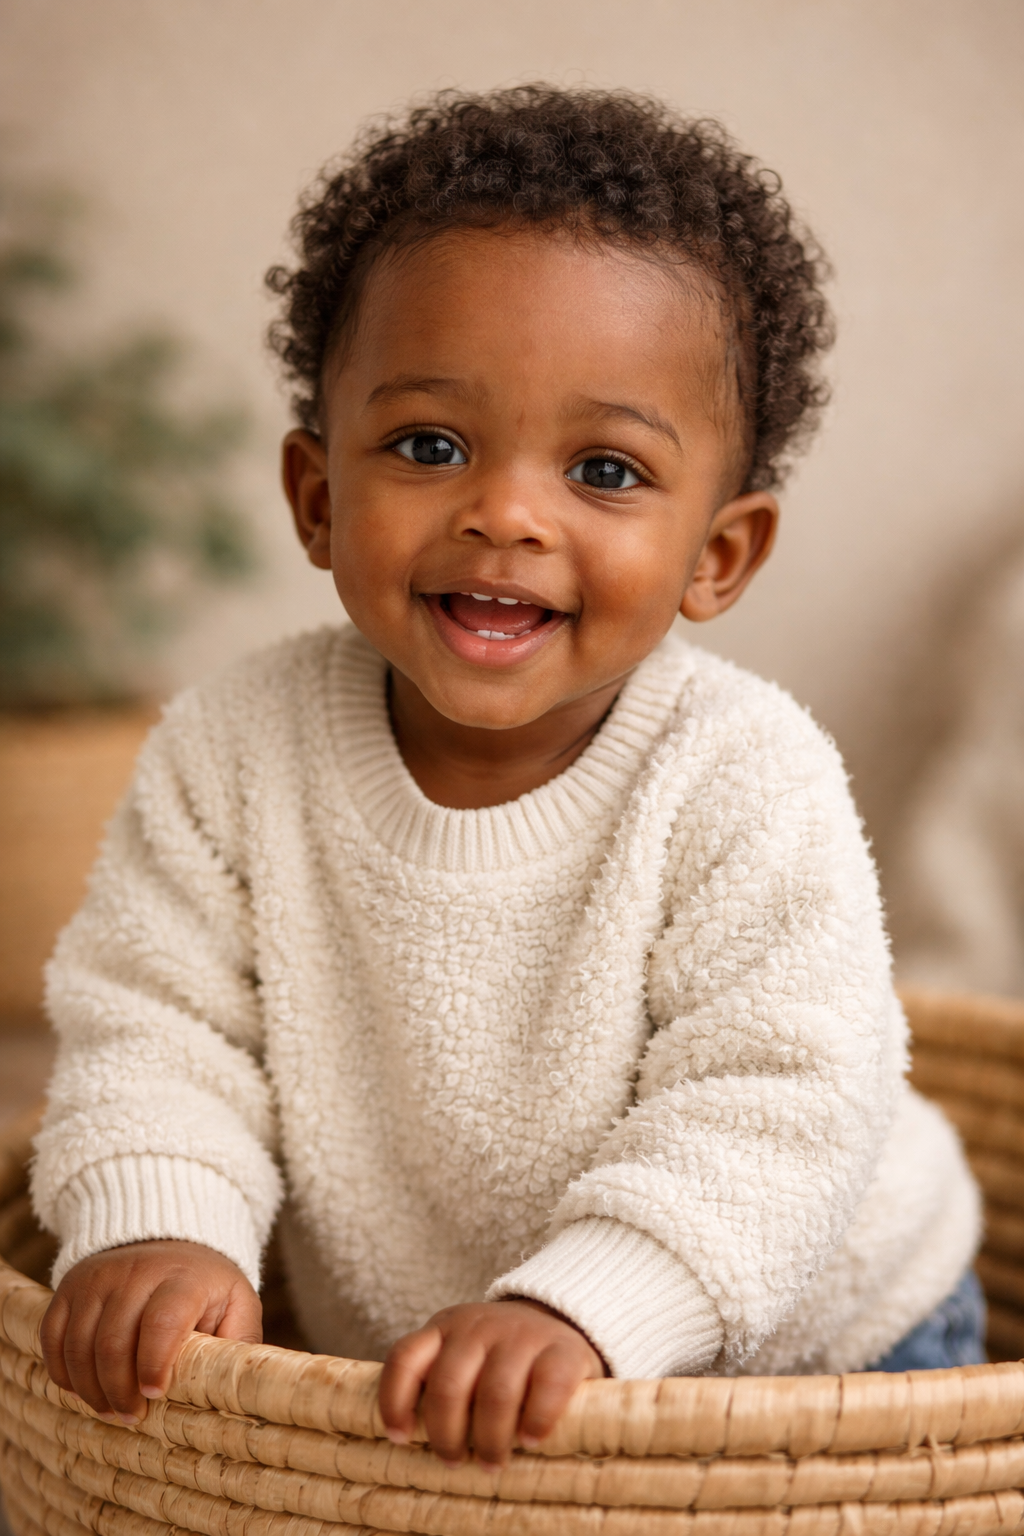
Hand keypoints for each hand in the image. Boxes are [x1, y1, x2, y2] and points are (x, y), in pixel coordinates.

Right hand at [40, 1240, 260, 1424]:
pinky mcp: (70, 1286)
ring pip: (79, 1345)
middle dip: (118, 1391)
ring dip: (90, 1389)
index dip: (154, 1364)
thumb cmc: (205, 1286)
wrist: (167, 1238)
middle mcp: (136, 1272)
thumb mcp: (236, 1303)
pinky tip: (83, 1389)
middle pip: (113, 1343)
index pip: (162, 1321)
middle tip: (131, 1417)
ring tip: (110, 1410)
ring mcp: (98, 1277)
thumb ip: (239, 1342)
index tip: (154, 1395)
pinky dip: (63, 1372)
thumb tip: (239, 1389)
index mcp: (184, 1277)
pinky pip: (52, 1338)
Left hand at [378, 1298, 605, 1468]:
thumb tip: (409, 1447)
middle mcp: (478, 1327)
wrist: (561, 1317)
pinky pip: (547, 1388)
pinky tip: (531, 1440)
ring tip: (491, 1463)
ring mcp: (521, 1334)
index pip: (405, 1358)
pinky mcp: (563, 1349)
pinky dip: (537, 1420)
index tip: (400, 1438)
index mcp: (445, 1328)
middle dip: (447, 1436)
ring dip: (490, 1439)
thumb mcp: (463, 1356)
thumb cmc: (499, 1357)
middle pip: (448, 1387)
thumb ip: (440, 1384)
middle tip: (454, 1462)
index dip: (394, 1401)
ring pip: (495, 1394)